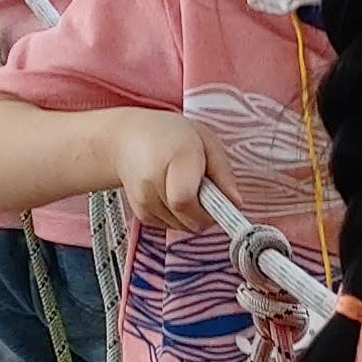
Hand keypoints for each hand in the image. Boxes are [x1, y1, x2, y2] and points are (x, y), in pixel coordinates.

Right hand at [104, 110, 216, 228]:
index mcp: (174, 158)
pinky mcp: (140, 212)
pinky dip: (180, 216)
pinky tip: (175, 193)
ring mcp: (143, 199)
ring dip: (193, 215)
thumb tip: (235, 202)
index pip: (185, 200)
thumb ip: (223, 172)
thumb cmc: (170, 135)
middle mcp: (152, 181)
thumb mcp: (206, 141)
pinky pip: (170, 225)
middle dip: (206, 214)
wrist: (126, 138)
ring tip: (190, 187)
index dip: (207, 210)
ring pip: (181, 226)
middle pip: (186, 218)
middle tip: (211, 195)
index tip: (223, 206)